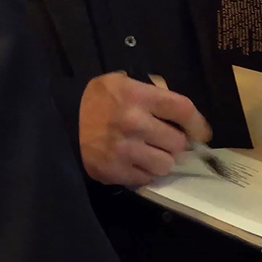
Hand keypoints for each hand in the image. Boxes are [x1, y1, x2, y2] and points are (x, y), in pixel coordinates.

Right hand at [79, 71, 211, 186]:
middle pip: (178, 143)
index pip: (183, 110)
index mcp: (138, 96)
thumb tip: (183, 116)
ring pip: (165, 165)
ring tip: (148, 152)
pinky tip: (132, 161)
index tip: (201, 134)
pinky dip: (142, 172)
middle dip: (175, 143)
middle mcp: (133, 123)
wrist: (60, 121)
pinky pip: (145, 179)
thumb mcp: (122, 83)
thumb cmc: (95, 100)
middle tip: (165, 141)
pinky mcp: (113, 171)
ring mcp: (124, 150)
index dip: (198, 124)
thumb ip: (154, 93)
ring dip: (161, 160)